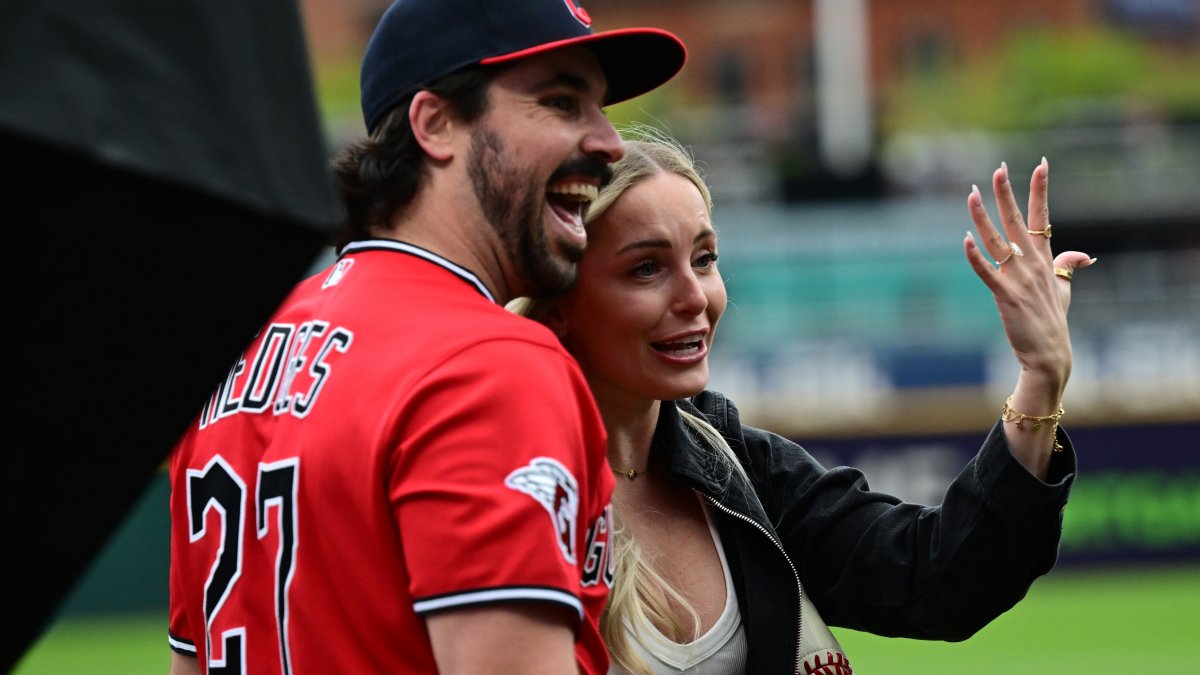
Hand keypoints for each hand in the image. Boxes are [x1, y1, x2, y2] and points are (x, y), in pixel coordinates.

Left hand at [962, 158, 1094, 474]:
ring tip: (970, 194)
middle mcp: (1033, 264)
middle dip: (1007, 194)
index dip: (1041, 191)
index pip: (1043, 217)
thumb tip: (1083, 256)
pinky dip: (975, 256)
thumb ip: (1068, 268)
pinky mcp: (1005, 295)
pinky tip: (965, 239)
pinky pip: (987, 271)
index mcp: (1046, 259)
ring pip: (997, 240)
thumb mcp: (1064, 290)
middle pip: (1018, 221)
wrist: (1051, 354)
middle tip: (998, 169)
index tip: (1041, 164)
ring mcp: (1020, 279)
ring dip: (982, 217)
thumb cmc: (1054, 321)